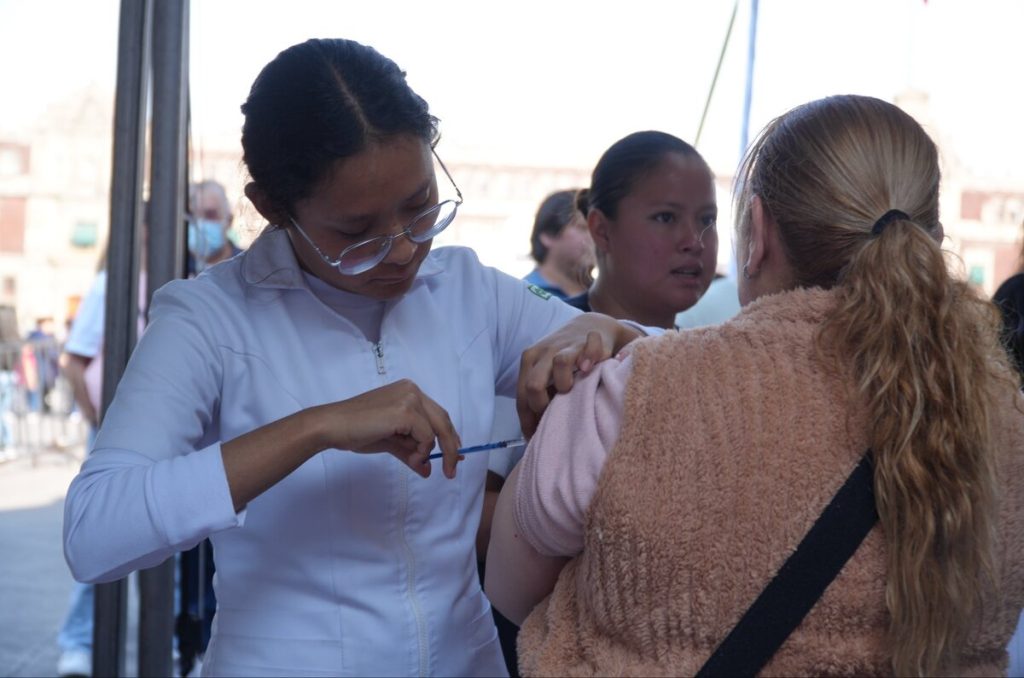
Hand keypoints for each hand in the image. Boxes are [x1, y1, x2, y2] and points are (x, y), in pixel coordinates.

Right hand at [320, 379, 462, 478]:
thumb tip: (427, 470)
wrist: (333, 427)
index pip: (438, 415)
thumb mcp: (391, 441)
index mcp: (409, 392)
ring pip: (436, 430)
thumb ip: (411, 452)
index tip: (455, 456)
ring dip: (428, 453)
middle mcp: (412, 390)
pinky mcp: (405, 411)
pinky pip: (426, 437)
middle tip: (450, 471)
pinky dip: (421, 451)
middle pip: (443, 421)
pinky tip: (410, 458)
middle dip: (450, 448)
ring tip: (414, 464)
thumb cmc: (357, 431)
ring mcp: (410, 398)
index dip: (449, 436)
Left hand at [516, 313, 641, 436]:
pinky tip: (589, 369)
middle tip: (555, 415)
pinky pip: (588, 350)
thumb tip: (532, 433)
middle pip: (534, 385)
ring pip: (559, 364)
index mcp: (529, 361)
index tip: (536, 436)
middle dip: (542, 406)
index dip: (527, 420)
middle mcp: (543, 352)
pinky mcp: (589, 339)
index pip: (521, 396)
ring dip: (565, 384)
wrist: (590, 326)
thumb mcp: (546, 373)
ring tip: (572, 389)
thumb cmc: (565, 358)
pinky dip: (589, 359)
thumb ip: (539, 394)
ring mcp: (566, 344)